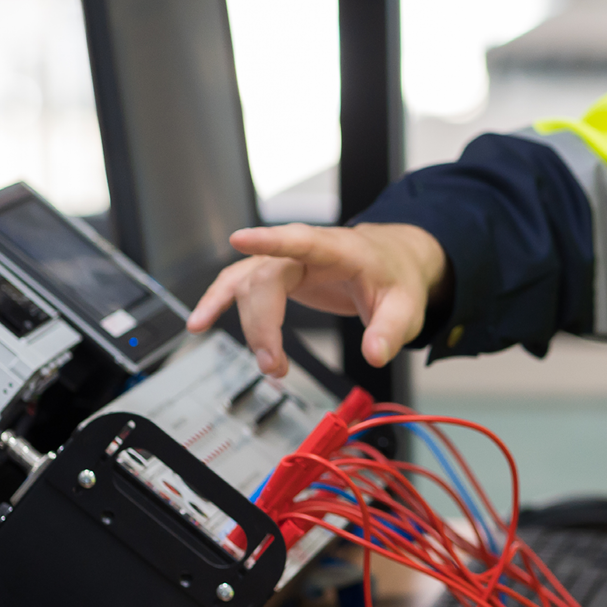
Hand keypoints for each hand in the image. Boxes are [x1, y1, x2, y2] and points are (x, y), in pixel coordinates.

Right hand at [185, 223, 450, 376]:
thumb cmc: (396, 279)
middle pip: (267, 277)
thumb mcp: (406, 308)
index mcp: (340, 250)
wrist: (393, 262)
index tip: (239, 239)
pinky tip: (199, 322)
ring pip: (249, 283)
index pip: (302, 240)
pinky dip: (219, 302)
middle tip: (276, 367)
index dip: (270, 239)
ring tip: (261, 362)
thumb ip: (390, 332)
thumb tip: (375, 355)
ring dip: (246, 323)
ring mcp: (287, 261)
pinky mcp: (277, 274)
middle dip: (263, 323)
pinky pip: (240, 284)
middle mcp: (306, 251)